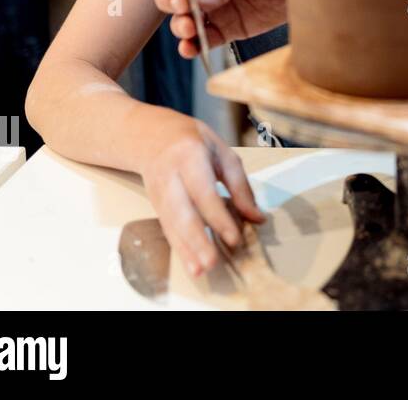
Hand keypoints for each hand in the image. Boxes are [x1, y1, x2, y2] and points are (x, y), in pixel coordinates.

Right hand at [136, 111, 266, 276]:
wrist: (150, 136)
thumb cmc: (193, 141)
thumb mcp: (222, 152)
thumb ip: (240, 185)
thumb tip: (257, 217)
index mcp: (189, 156)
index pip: (204, 192)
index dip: (218, 217)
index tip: (234, 238)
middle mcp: (170, 177)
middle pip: (182, 212)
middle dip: (197, 239)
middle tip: (211, 262)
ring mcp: (159, 193)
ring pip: (172, 225)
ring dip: (186, 250)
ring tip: (200, 271)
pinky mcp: (156, 206)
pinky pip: (168, 229)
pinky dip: (180, 249)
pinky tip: (191, 265)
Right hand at [154, 0, 286, 56]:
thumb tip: (193, 1)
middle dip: (171, 4)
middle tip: (183, 8)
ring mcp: (214, 8)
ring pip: (185, 20)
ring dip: (181, 27)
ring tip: (189, 29)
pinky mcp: (227, 28)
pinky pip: (205, 39)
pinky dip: (194, 46)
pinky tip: (190, 48)